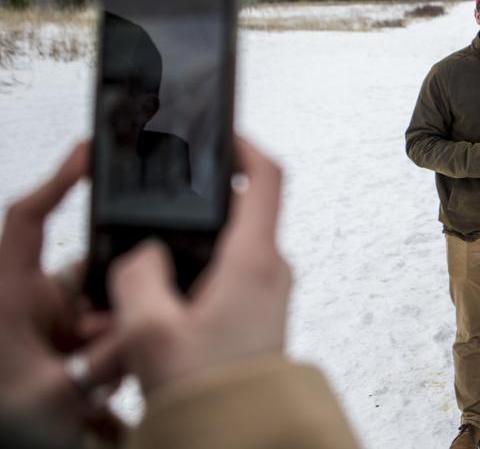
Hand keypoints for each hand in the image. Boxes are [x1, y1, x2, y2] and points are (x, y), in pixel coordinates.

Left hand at [0, 142, 123, 440]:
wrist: (5, 444)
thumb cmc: (6, 419)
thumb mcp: (57, 395)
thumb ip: (109, 360)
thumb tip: (150, 329)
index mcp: (9, 295)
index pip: (27, 219)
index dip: (57, 181)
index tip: (89, 153)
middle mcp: (30, 298)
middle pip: (88, 261)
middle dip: (117, 285)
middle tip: (127, 314)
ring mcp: (52, 317)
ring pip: (104, 295)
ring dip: (119, 321)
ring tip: (113, 358)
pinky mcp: (70, 336)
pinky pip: (108, 321)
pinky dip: (120, 338)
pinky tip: (117, 367)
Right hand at [110, 137, 291, 393]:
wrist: (240, 433)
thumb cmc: (210, 390)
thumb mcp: (152, 330)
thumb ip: (138, 275)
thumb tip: (143, 254)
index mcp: (254, 260)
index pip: (266, 177)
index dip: (243, 144)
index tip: (219, 131)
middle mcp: (271, 269)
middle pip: (243, 207)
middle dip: (201, 199)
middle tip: (164, 196)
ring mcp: (267, 290)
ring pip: (231, 243)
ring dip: (194, 241)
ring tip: (151, 255)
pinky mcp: (257, 311)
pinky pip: (229, 272)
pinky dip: (198, 269)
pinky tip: (163, 293)